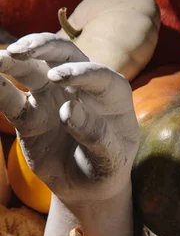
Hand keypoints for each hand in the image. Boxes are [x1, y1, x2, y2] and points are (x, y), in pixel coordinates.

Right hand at [0, 33, 138, 202]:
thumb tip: (67, 109)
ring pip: (31, 69)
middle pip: (63, 54)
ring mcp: (53, 98)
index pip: (97, 74)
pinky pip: (11, 98)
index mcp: (111, 94)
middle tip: (22, 51)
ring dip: (13, 61)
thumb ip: (96, 134)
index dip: (78, 71)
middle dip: (43, 46)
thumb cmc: (107, 168)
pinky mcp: (30, 114)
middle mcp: (80, 88)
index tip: (58, 77)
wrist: (86, 189)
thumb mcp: (111, 159)